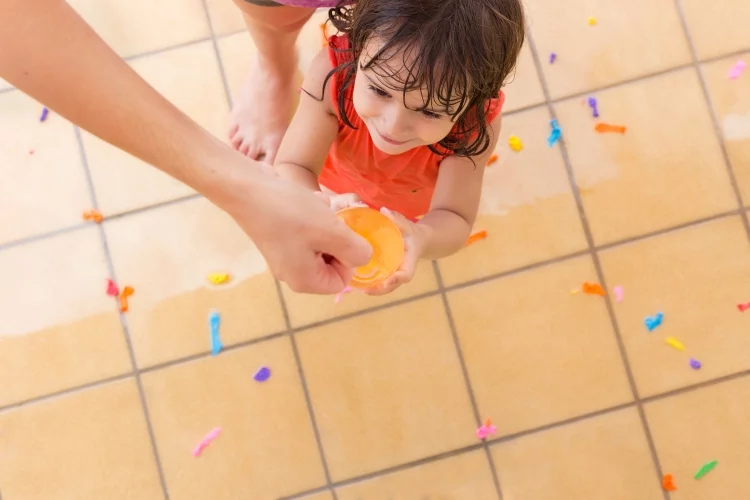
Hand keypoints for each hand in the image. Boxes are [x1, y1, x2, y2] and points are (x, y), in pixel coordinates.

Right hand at [219, 168, 372, 293]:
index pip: (342, 280)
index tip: (342, 234)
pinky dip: (310, 213)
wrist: (245, 187)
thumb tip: (364, 258)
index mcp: (305, 280)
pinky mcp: (277, 236)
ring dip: (324, 221)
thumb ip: (356, 251)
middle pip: (331, 261)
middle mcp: (292, 273)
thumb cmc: (290, 212)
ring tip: (314, 206)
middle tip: (328, 216)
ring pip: (320, 241)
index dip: (349, 258)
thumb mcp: (332, 232)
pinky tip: (304, 200)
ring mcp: (283, 254)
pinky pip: (306, 229)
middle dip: (336, 236)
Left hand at [364, 207, 424, 295]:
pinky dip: (370, 284)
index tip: (386, 281)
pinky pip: (381, 282)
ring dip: (373, 290)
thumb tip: (383, 210)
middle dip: (380, 290)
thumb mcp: (406, 224)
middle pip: (393, 286)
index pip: (406, 274)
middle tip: (365, 290)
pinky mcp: (389, 274)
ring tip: (357, 288)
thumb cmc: (411, 233)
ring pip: (386, 287)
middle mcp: (403, 270)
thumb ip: (397, 219)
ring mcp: (396, 274)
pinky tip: (357, 281)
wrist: (419, 240)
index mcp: (410, 260)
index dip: (397, 279)